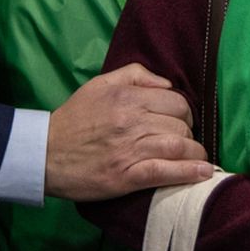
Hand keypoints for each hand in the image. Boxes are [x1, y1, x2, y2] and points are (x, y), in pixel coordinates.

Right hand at [45, 63, 210, 200]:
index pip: (175, 101)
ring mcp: (130, 149)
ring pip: (179, 146)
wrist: (45, 154)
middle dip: (189, 132)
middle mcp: (132, 120)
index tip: (180, 121)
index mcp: (126, 96)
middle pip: (181, 124)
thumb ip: (134, 75)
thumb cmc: (74, 118)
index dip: (184, 112)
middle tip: (183, 140)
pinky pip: (166, 172)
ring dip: (195, 153)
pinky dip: (189, 172)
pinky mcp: (127, 176)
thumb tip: (166, 83)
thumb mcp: (99, 84)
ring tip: (197, 157)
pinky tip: (203, 172)